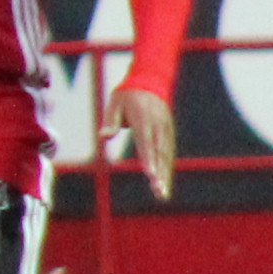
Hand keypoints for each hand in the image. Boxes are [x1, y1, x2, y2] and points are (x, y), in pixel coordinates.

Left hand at [106, 83, 176, 201]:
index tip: (151, 175)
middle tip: (159, 192)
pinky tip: (165, 181)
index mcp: (144, 119)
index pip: (146, 143)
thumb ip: (110, 120)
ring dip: (166, 174)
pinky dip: (167, 166)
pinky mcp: (168, 131)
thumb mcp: (114, 102)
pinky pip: (168, 151)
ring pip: (166, 154)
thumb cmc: (127, 94)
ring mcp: (166, 129)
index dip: (149, 160)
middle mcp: (158, 126)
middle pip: (159, 153)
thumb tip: (103, 136)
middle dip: (159, 174)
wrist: (150, 80)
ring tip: (162, 193)